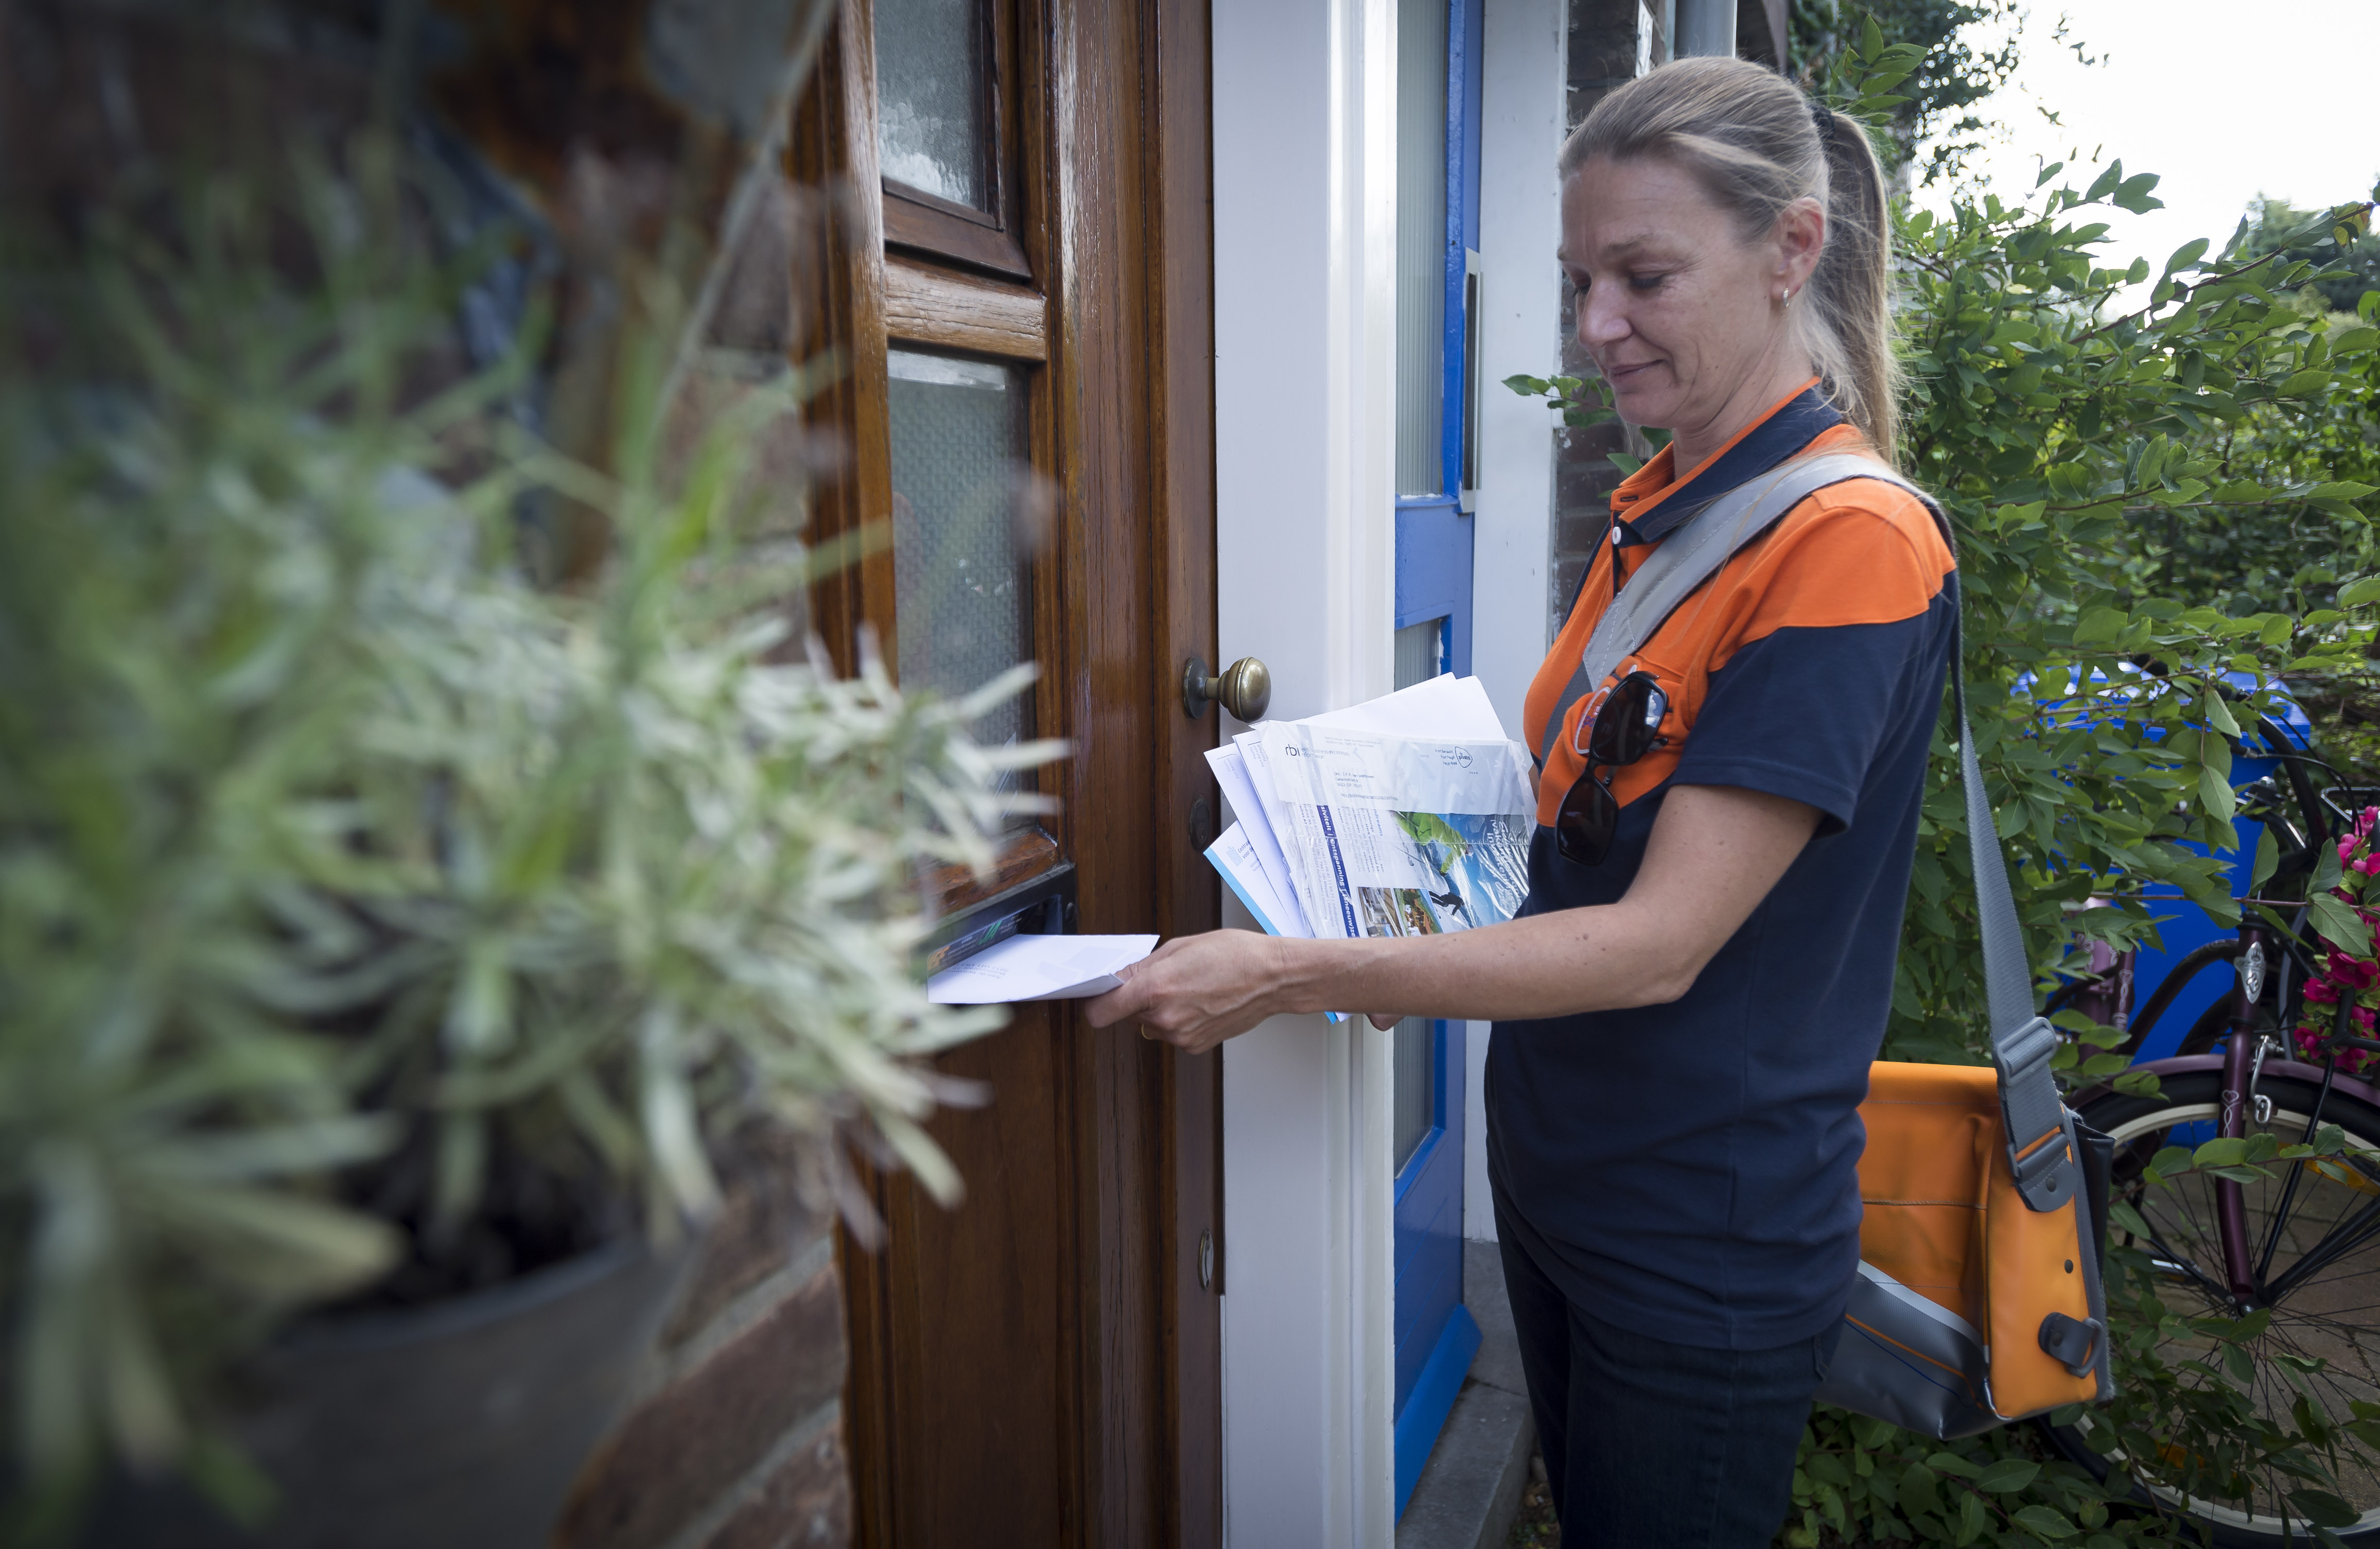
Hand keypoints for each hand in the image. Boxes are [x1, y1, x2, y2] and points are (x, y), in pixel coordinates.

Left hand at [1084, 930, 1301, 1053]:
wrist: (1273, 978)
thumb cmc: (1235, 955)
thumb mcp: (1180, 947)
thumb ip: (1141, 967)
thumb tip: (1116, 978)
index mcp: (1156, 988)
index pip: (1100, 1011)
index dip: (1095, 1003)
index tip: (1098, 995)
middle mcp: (1165, 1018)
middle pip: (1125, 1016)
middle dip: (1134, 1000)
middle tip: (1161, 980)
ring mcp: (1180, 1037)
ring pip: (1149, 1026)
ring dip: (1158, 1010)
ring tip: (1188, 988)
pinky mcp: (1194, 1046)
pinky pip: (1171, 1034)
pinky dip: (1178, 1020)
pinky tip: (1200, 1002)